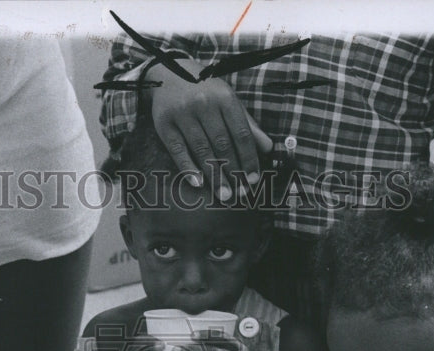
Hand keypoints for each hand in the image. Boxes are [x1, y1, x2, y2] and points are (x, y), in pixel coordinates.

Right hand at [147, 59, 272, 200]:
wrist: (168, 73)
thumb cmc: (205, 91)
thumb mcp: (228, 101)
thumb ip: (248, 124)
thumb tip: (268, 148)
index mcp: (224, 98)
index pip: (241, 134)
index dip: (249, 158)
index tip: (254, 179)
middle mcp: (204, 104)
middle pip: (222, 145)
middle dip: (234, 172)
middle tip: (241, 193)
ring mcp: (183, 114)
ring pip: (202, 150)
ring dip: (215, 175)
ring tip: (225, 195)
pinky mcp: (164, 124)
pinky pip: (178, 150)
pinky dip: (188, 168)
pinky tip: (198, 183)